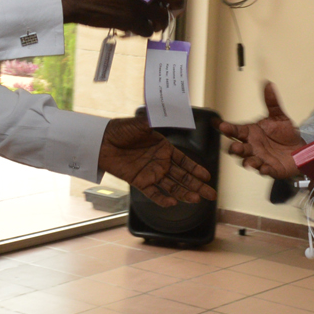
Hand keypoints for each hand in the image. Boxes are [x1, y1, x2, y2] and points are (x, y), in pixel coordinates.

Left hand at [98, 116, 216, 206]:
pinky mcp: (139, 182)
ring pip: (172, 187)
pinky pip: (153, 193)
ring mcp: (151, 173)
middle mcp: (160, 163)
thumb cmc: (121, 129)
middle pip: (183, 177)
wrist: (102, 141)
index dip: (196, 169)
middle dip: (197, 186)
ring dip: (184, 193)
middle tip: (211, 195)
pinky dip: (162, 199)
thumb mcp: (143, 123)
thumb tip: (173, 110)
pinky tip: (173, 203)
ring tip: (196, 199)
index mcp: (164, 149)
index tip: (208, 176)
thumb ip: (159, 121)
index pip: (185, 161)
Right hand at [217, 82, 304, 179]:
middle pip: (239, 148)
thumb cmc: (285, 134)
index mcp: (251, 133)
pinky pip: (265, 171)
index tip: (219, 124)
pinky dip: (264, 170)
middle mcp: (252, 147)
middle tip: (234, 147)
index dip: (226, 128)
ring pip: (249, 161)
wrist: (300, 148)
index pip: (235, 131)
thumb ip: (272, 102)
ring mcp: (260, 159)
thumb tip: (268, 84)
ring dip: (247, 162)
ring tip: (249, 162)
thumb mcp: (278, 116)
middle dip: (235, 149)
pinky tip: (264, 168)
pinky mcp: (271, 169)